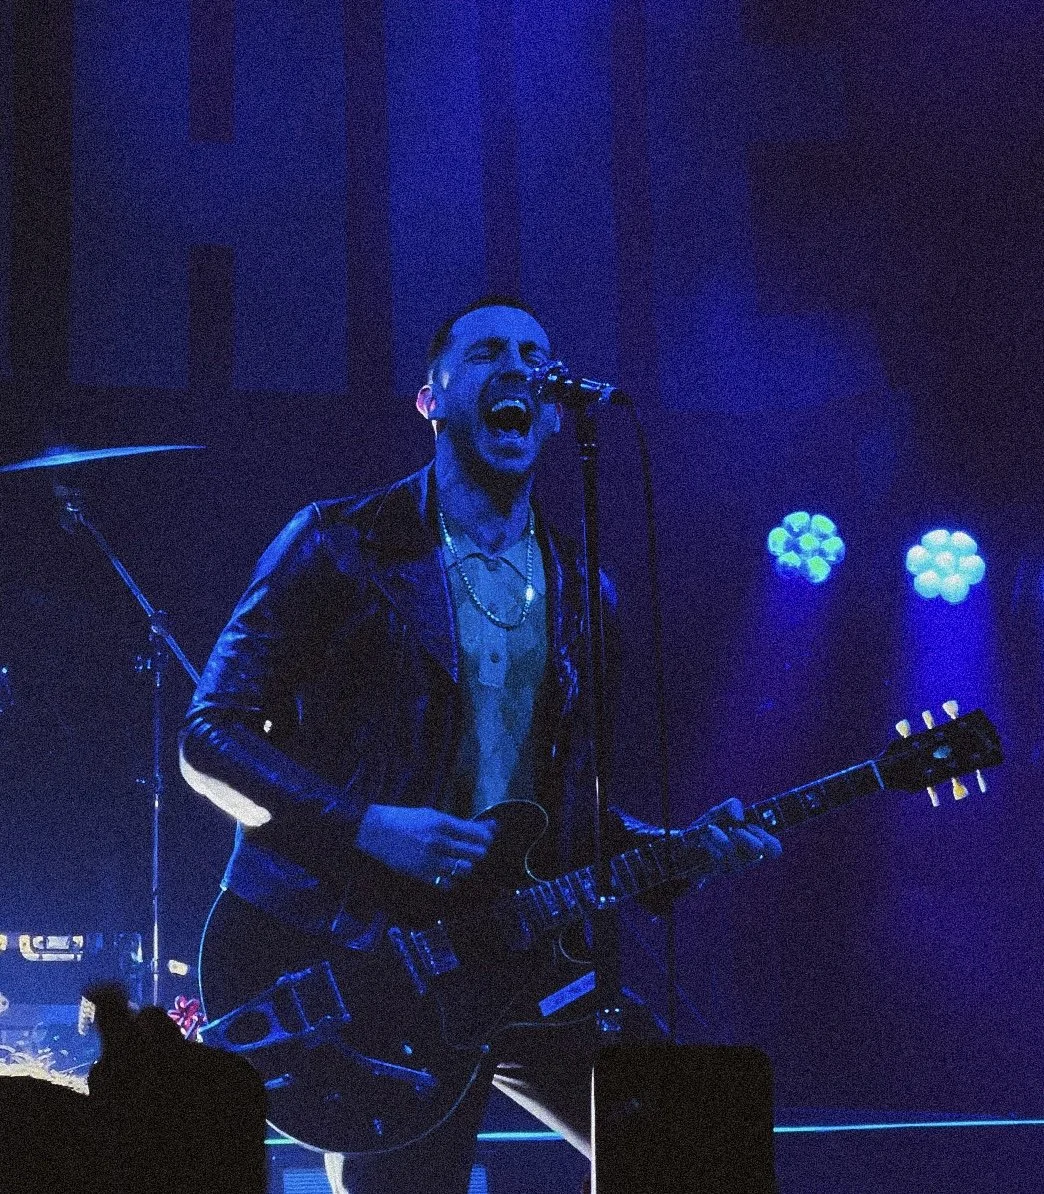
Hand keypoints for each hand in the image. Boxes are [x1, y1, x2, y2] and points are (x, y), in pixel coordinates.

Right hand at [355, 804, 493, 886]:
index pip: (477, 834)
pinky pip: (448, 883)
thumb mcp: (430, 814)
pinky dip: (453, 879)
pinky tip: (448, 872)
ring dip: (467, 866)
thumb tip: (482, 827)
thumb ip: (456, 823)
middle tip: (476, 850)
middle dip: (479, 852)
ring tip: (461, 861)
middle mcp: (440, 842)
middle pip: (476, 854)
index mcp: (442, 823)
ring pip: (465, 870)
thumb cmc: (402, 819)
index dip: (487, 837)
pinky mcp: (421, 875)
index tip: (487, 838)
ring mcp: (431, 861)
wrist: (374, 832)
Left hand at [692, 798, 781, 877]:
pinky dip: (709, 842)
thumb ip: (733, 806)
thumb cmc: (712, 826)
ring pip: (733, 850)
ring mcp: (735, 867)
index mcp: (756, 843)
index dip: (765, 836)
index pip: (775, 849)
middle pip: (757, 849)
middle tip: (732, 829)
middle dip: (743, 834)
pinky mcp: (719, 871)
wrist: (689, 844)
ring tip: (710, 829)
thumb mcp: (721, 811)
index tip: (749, 826)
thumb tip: (738, 819)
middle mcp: (748, 858)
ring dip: (719, 835)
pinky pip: (717, 857)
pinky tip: (703, 839)